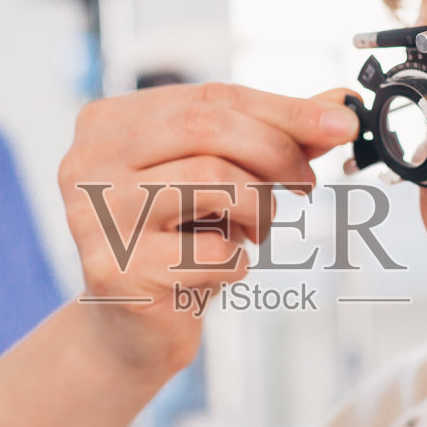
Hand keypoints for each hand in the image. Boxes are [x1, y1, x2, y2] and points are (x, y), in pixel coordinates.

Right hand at [58, 83, 358, 375]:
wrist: (131, 329)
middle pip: (207, 128)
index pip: (208, 97)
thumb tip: (335, 105)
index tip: (339, 121)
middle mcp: (88, 162)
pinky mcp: (116, 270)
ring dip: (258, 209)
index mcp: (107, 124)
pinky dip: (236, 261)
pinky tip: (221, 268)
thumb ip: (269, 139)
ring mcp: (96, 216)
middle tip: (307, 182)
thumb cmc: (174, 245)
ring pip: (212, 181)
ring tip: (253, 231)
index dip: (282, 108)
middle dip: (276, 151)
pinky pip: (210, 250)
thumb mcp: (219, 179)